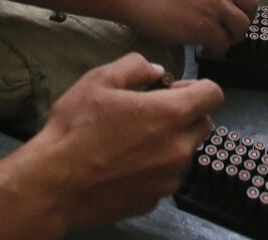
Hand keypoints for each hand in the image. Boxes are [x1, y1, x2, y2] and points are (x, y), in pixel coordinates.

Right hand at [19, 54, 223, 230]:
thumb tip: (156, 71)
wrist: (54, 183)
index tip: (172, 91)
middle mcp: (178, 149)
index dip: (197, 87)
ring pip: (183, 154)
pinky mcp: (152, 200)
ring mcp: (167, 179)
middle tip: (151, 113)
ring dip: (168, 143)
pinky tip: (123, 165)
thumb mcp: (99, 80)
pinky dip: (152, 170)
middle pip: (203, 125)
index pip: (214, 94)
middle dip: (185, 115)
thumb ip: (135, 67)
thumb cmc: (76, 128)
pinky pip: (163, 179)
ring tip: (132, 140)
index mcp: (171, 115)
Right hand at [120, 0, 258, 52]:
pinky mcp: (206, 28)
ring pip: (242, 25)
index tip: (232, 11)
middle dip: (246, 17)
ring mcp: (215, 6)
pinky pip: (224, 43)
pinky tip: (206, 49)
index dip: (239, 1)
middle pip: (252, 3)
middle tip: (232, 28)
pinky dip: (218, 50)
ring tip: (219, 41)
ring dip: (233, 36)